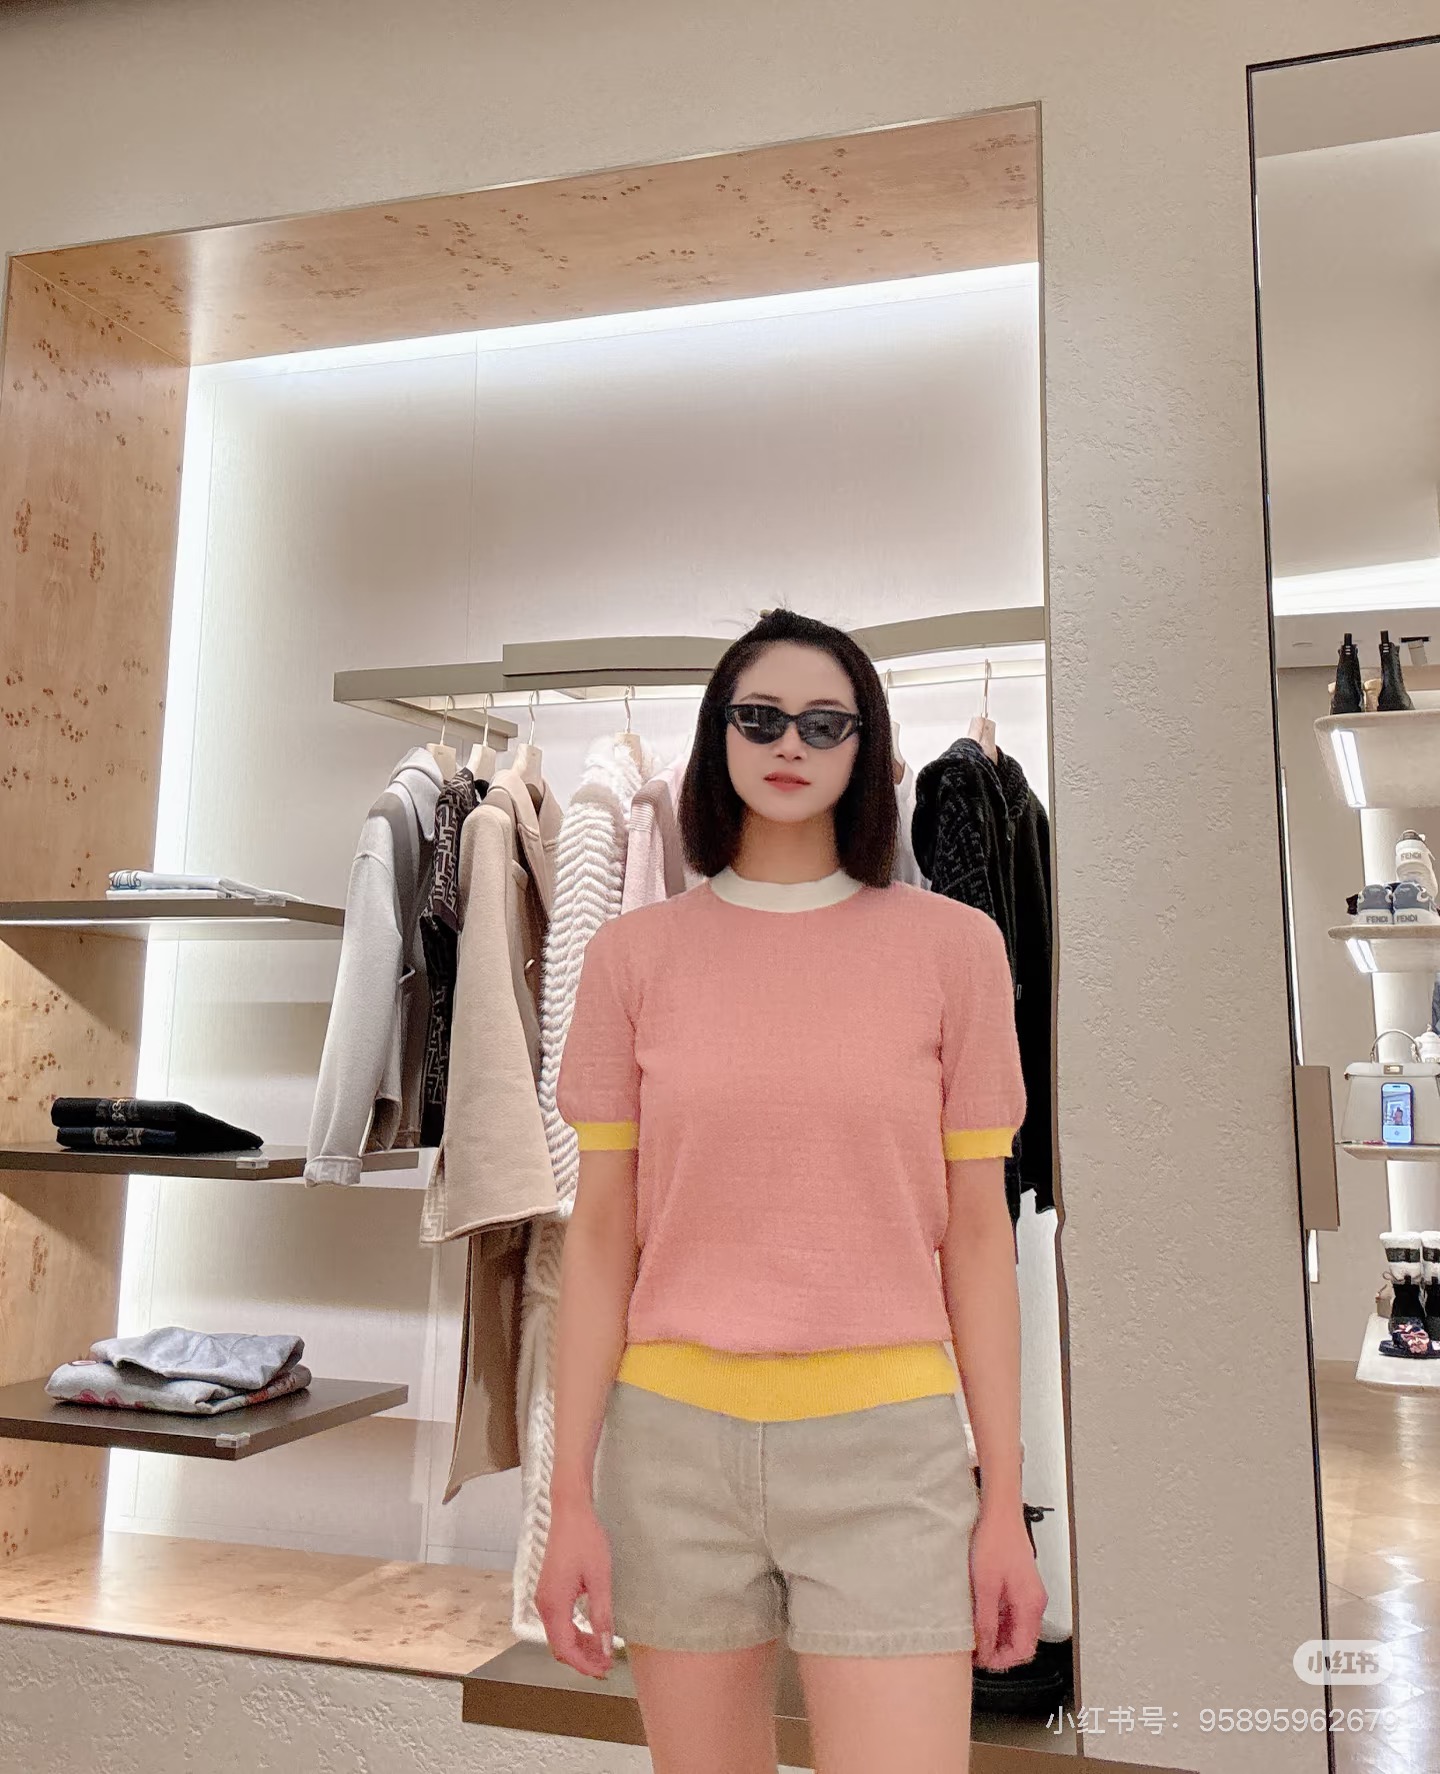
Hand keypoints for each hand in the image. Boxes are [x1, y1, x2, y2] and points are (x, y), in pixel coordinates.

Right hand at [535, 1498, 615, 1679]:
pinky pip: (559, 1622)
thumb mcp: (600, 1579)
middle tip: (607, 1665)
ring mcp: (544, 1597)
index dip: (584, 1664)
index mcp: (554, 1604)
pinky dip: (574, 1633)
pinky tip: (591, 1632)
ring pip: (559, 1635)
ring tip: (602, 1652)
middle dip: (582, 1659)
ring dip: (579, 1647)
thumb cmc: (586, 1540)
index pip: (565, 1649)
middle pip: (559, 1646)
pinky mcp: (549, 1590)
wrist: (570, 1512)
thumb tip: (605, 1646)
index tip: (604, 1671)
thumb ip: (602, 1615)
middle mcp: (544, 1605)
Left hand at [970, 1505, 1047, 1670]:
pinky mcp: (1019, 1583)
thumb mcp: (984, 1586)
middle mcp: (1033, 1600)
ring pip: (1015, 1627)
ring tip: (973, 1632)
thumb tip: (984, 1649)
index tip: (981, 1661)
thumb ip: (985, 1621)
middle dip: (998, 1650)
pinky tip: (978, 1614)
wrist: (998, 1511)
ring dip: (996, 1634)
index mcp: (1030, 1604)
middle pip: (1021, 1641)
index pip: (1023, 1650)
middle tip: (974, 1650)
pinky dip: (996, 1619)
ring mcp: (1027, 1592)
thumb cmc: (994, 1540)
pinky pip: (1011, 1612)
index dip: (1001, 1661)